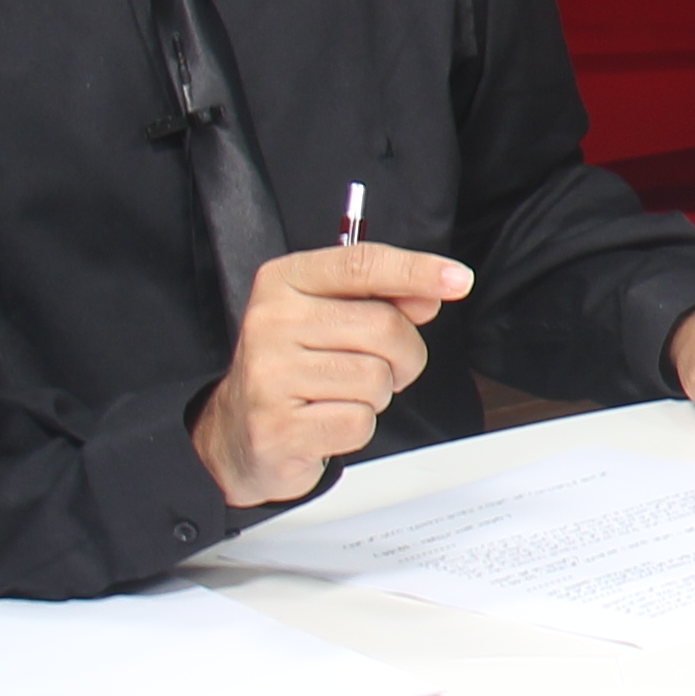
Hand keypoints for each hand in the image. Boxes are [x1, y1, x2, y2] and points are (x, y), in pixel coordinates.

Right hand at [197, 242, 471, 508]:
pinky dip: (357, 427)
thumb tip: (430, 294)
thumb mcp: (329, 316)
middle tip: (385, 366)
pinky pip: (359, 422)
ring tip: (343, 394)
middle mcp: (270, 321)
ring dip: (377, 394)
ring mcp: (269, 375)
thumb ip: (381, 299)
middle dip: (404, 354)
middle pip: (384, 326)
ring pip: (376, 379)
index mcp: (283, 281)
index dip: (417, 270)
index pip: (361, 264)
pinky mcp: (277, 426)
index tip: (458, 279)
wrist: (237, 431)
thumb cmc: (293, 366)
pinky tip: (326, 420)